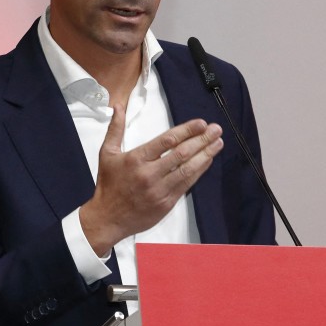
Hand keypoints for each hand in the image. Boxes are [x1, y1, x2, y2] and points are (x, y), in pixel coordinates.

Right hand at [79, 105, 222, 255]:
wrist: (107, 218)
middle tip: (216, 130)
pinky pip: (186, 184)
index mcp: (136, 159)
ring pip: (187, 169)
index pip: (167, 141)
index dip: (186, 130)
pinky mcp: (166, 203)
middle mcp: (149, 174)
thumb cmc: (108, 186)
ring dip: (205, 155)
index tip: (200, 123)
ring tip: (218, 143)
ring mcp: (159, 190)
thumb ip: (115, 129)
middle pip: (181, 153)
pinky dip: (199, 171)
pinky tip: (207, 161)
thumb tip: (118, 107)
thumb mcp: (107, 154)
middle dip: (202, 140)